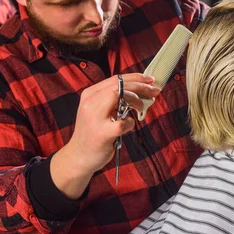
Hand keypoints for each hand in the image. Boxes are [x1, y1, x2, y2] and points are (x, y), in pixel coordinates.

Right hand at [50, 74, 159, 198]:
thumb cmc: (93, 132)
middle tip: (154, 91)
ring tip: (142, 107)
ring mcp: (95, 118)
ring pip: (120, 96)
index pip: (115, 79)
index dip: (135, 78)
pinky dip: (130, 123)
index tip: (150, 80)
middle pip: (119, 85)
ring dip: (136, 100)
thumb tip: (140, 89)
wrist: (79, 156)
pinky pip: (123, 123)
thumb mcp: (98, 110)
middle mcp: (90, 103)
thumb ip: (113, 100)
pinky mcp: (102, 133)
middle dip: (141, 87)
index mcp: (90, 94)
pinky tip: (127, 127)